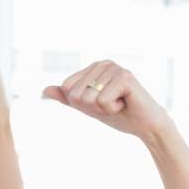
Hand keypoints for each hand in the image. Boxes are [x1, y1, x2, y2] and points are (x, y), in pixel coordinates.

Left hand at [43, 61, 168, 140]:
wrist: (144, 125)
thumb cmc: (118, 115)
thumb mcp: (88, 108)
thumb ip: (67, 99)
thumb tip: (44, 91)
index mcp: (92, 68)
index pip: (67, 89)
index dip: (81, 105)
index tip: (100, 104)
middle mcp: (102, 63)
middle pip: (76, 94)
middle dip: (92, 108)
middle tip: (112, 105)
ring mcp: (114, 67)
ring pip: (89, 99)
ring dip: (104, 109)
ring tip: (120, 103)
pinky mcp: (125, 76)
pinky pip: (103, 101)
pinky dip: (113, 109)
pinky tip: (126, 103)